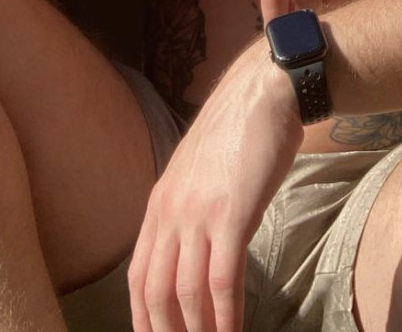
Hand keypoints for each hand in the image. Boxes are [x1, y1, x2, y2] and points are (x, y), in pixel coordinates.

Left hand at [128, 42, 301, 331]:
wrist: (263, 92)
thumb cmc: (239, 132)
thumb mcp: (199, 173)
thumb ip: (192, 211)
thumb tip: (199, 253)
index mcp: (159, 204)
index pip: (138, 277)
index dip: (143, 319)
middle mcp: (171, 212)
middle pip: (155, 293)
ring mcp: (199, 214)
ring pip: (187, 293)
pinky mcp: (232, 214)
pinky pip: (223, 279)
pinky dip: (227, 315)